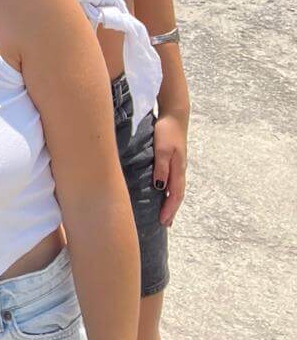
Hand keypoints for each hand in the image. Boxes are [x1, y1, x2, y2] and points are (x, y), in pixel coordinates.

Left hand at [153, 110, 187, 225]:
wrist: (175, 115)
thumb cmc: (167, 131)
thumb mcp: (162, 149)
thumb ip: (161, 168)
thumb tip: (160, 187)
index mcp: (178, 169)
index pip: (175, 195)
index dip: (169, 210)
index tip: (163, 222)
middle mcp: (179, 170)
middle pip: (177, 195)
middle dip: (171, 210)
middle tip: (165, 224)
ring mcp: (177, 165)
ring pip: (175, 189)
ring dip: (170, 202)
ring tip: (165, 213)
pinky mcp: (173, 160)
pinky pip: (172, 180)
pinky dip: (168, 191)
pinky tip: (162, 192)